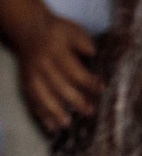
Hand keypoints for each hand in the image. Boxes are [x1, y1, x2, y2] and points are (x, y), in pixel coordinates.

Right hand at [9, 15, 97, 133]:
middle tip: (89, 112)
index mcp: (55, 51)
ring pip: (41, 95)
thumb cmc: (57, 31)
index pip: (73, 70)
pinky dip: (40, 114)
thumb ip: (84, 43)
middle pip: (58, 85)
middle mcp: (42, 64)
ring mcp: (31, 74)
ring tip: (66, 125)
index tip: (101, 90)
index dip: (88, 81)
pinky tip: (50, 126)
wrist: (29, 29)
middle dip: (74, 100)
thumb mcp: (73, 30)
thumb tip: (94, 54)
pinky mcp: (25, 81)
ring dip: (53, 111)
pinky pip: (31, 99)